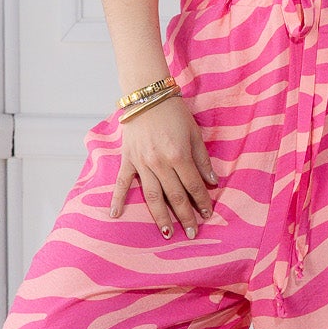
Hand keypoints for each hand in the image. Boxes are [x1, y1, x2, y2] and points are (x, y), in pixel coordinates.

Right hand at [110, 93, 220, 237]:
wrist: (147, 95)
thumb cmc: (174, 112)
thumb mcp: (195, 133)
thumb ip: (202, 159)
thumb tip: (212, 182)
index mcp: (178, 156)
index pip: (193, 186)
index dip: (202, 202)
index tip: (208, 214)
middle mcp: (160, 163)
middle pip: (175, 196)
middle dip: (185, 216)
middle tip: (193, 233)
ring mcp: (141, 163)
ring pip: (152, 196)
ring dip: (160, 217)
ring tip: (168, 233)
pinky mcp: (127, 160)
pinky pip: (121, 183)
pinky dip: (117, 199)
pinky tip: (115, 215)